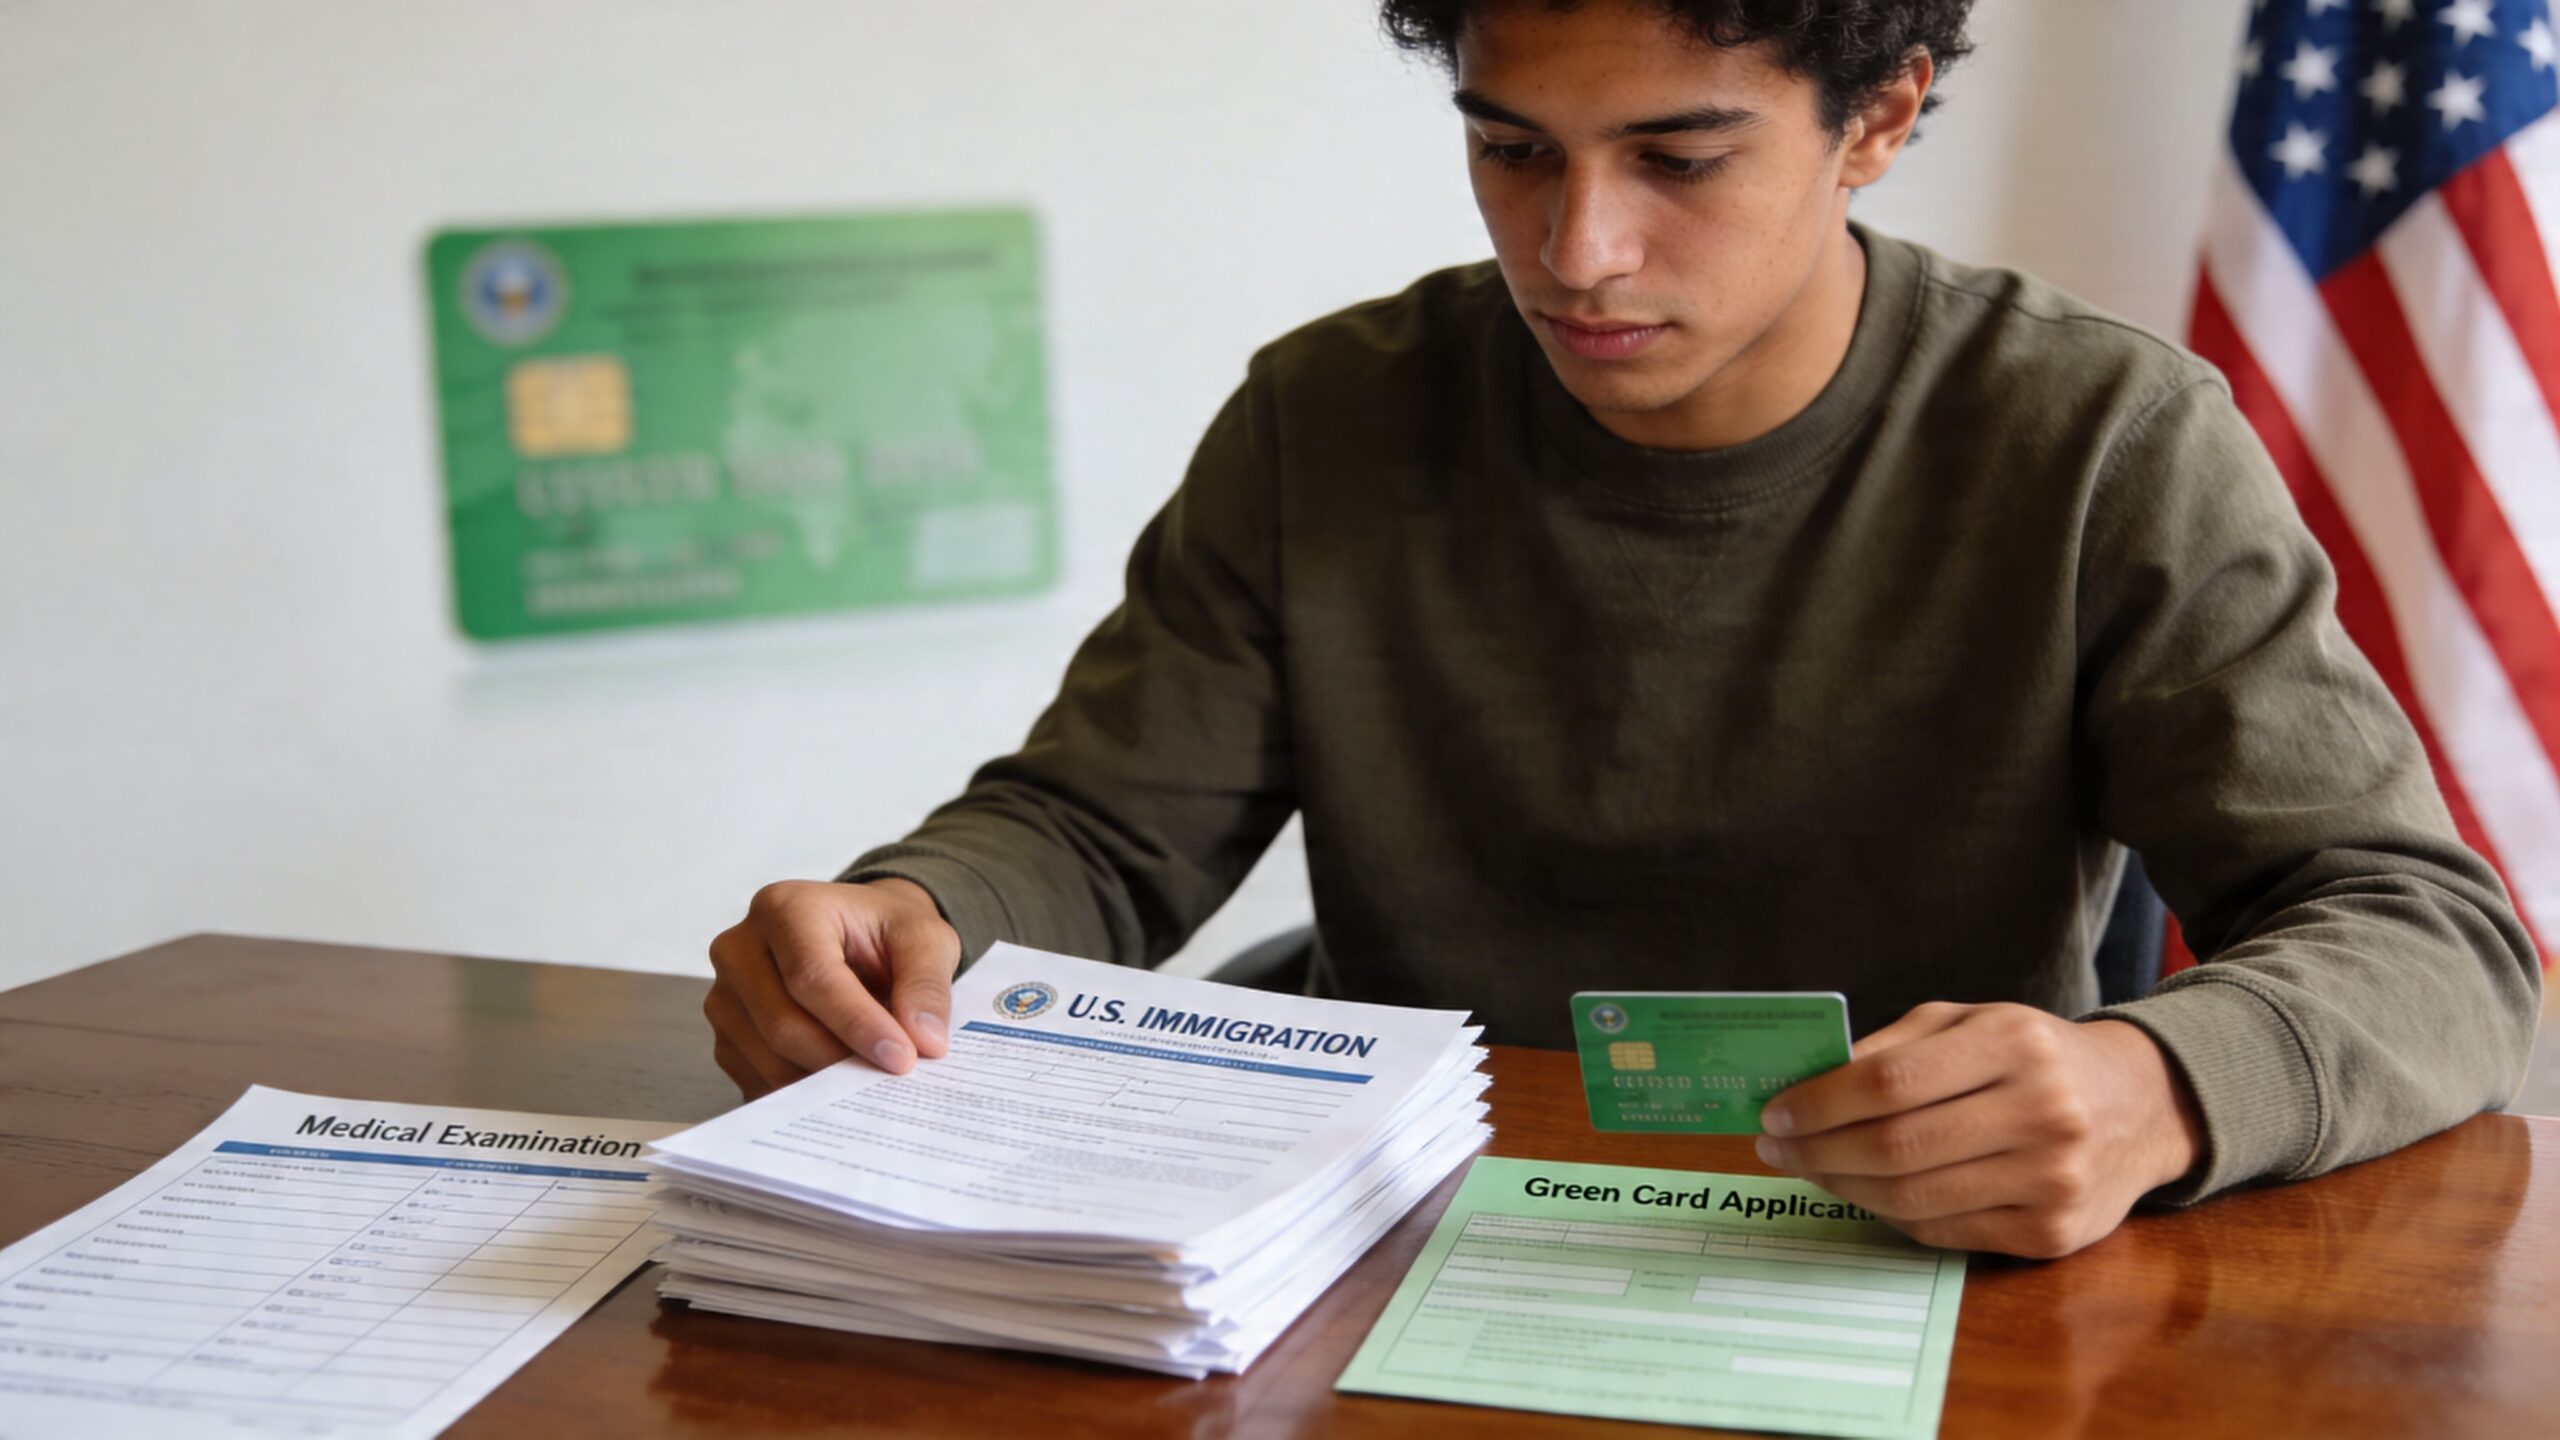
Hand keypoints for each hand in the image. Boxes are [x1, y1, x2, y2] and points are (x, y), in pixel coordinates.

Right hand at [704, 878, 961, 1097]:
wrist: (858, 937)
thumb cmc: (885, 933)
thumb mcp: (924, 940)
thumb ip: (926, 984)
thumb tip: (925, 1042)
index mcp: (786, 908)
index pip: (812, 977)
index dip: (857, 1023)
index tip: (902, 1059)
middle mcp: (740, 948)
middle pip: (783, 1024)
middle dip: (841, 1060)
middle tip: (891, 1079)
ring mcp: (724, 995)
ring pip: (768, 1060)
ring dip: (824, 1081)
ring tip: (868, 1076)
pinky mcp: (725, 1037)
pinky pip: (757, 1081)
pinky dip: (802, 1093)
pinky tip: (838, 1083)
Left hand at [1751, 1003, 2203, 1258]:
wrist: (2140, 1107)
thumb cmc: (2032, 1056)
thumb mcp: (1968, 1022)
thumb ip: (1890, 1048)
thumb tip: (1804, 1085)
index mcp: (2014, 1043)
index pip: (1890, 1082)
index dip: (1819, 1103)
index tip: (1773, 1112)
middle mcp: (2041, 1111)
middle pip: (1896, 1146)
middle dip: (1818, 1150)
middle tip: (1775, 1148)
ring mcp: (2051, 1180)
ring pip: (1913, 1198)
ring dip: (1843, 1187)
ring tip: (1810, 1168)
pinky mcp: (2052, 1233)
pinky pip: (1943, 1232)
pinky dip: (1891, 1215)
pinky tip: (1865, 1192)